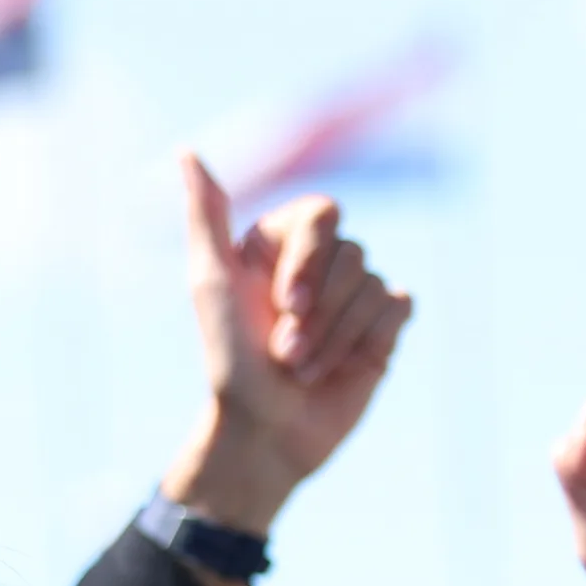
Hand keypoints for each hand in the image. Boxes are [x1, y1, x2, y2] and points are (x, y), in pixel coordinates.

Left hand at [167, 150, 414, 537]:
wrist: (262, 434)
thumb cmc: (229, 362)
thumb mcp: (210, 284)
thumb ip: (206, 216)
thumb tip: (187, 151)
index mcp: (279, 243)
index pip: (323, 213)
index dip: (310, 260)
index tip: (283, 306)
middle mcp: (318, 262)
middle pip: (351, 252)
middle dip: (317, 312)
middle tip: (284, 352)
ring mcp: (353, 293)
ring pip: (372, 285)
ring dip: (333, 338)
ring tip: (301, 370)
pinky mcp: (382, 326)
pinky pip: (398, 306)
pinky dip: (366, 341)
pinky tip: (342, 366)